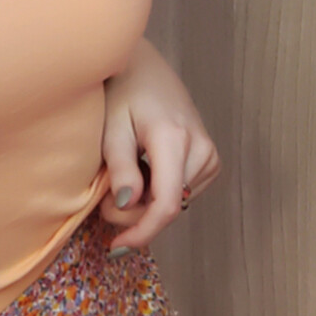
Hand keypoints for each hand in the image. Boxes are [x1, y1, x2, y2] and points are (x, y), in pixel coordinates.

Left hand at [98, 36, 220, 249]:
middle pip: (167, 208)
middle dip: (133, 213)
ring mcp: (209, 155)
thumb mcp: (111, 129)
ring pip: (174, 204)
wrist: (144, 69)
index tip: (117, 246)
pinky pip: (181, 193)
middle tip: (105, 195)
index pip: (165, 203)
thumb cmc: (121, 95)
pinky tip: (146, 169)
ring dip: (145, 202)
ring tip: (128, 171)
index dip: (142, 232)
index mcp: (173, 139)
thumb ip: (120, 168)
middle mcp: (200, 148)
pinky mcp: (210, 160)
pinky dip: (158, 192)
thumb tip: (128, 204)